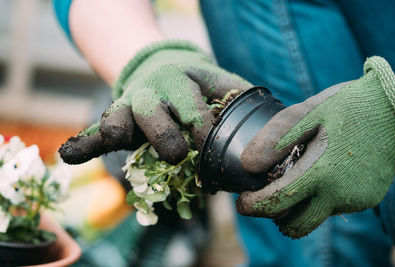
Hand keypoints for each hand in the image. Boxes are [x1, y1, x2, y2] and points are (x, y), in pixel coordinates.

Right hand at [59, 41, 250, 163]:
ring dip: (117, 128)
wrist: (159, 65)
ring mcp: (129, 106)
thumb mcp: (218, 81)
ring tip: (116, 135)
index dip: (203, 129)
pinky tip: (70, 155)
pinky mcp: (113, 119)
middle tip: (176, 153)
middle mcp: (152, 93)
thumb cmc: (195, 83)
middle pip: (153, 112)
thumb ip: (238, 96)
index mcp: (182, 82)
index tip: (210, 148)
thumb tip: (267, 123)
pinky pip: (93, 132)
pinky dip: (82, 144)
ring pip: (118, 117)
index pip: (194, 108)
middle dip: (164, 134)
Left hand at [237, 56, 394, 237]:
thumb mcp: (307, 113)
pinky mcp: (365, 199)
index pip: (274, 203)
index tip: (242, 200)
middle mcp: (337, 194)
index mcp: (319, 172)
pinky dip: (318, 199)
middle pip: (294, 226)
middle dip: (273, 216)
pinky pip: (332, 208)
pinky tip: (319, 176)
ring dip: (296, 209)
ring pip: (313, 219)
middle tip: (266, 195)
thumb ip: (274, 140)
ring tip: (292, 183)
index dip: (252, 206)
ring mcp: (354, 200)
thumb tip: (246, 165)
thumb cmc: (347, 106)